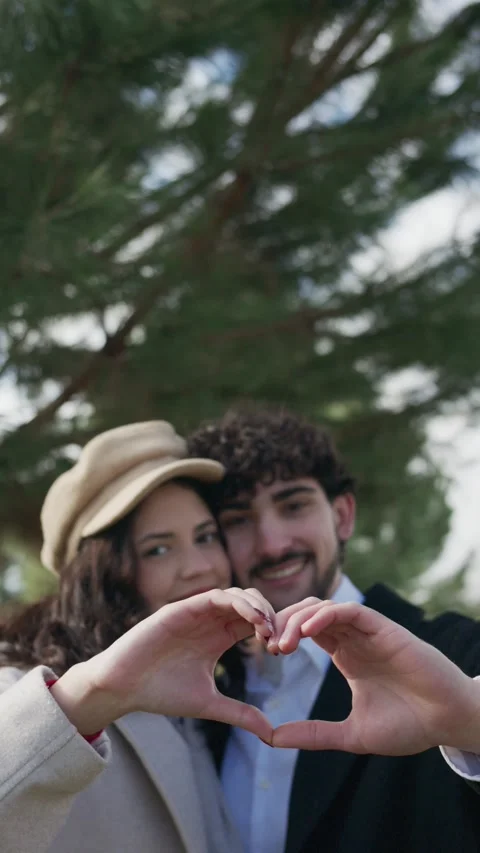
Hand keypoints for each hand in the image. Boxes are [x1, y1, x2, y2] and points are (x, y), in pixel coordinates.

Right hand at [51, 587, 274, 740]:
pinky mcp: (181, 608)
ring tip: (268, 630)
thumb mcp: (209, 704)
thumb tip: (270, 734)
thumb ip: (239, 713)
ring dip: (258, 607)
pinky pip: (216, 597)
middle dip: (271, 616)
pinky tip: (252, 620)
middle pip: (251, 604)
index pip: (254, 623)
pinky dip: (238, 604)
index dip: (273, 630)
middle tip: (279, 639)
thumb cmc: (160, 692)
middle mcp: (210, 620)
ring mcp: (196, 611)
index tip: (282, 651)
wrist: (123, 688)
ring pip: (237, 595)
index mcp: (218, 637)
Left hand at [269, 599, 479, 754]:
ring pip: (325, 607)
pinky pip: (350, 611)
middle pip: (308, 613)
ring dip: (299, 619)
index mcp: (345, 654)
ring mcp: (369, 631)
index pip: (304, 630)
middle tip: (268, 647)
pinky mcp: (384, 629)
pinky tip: (308, 631)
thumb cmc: (409, 725)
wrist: (448, 722)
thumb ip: (313, 734)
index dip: (282, 634)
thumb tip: (272, 739)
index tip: (266, 654)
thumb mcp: (351, 735)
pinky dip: (327, 615)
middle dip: (283, 624)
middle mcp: (354, 637)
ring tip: (283, 644)